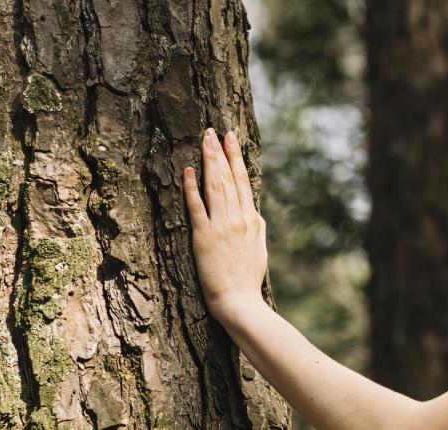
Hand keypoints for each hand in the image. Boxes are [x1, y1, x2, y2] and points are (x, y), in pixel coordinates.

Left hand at [183, 128, 267, 321]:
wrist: (240, 302)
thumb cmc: (248, 279)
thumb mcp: (259, 248)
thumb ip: (255, 226)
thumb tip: (252, 210)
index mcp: (252, 219)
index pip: (243, 180)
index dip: (236, 156)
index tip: (230, 137)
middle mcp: (238, 218)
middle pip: (229, 177)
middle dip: (220, 151)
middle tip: (212, 130)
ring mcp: (221, 226)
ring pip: (215, 186)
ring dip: (209, 161)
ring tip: (203, 141)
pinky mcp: (204, 237)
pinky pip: (197, 207)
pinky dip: (192, 188)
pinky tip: (188, 171)